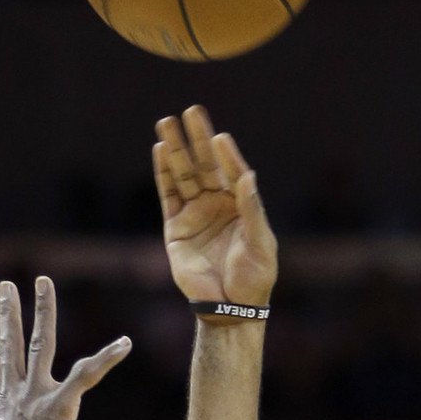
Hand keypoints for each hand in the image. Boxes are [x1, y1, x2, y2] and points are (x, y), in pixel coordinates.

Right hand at [0, 278, 129, 419]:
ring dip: (43, 310)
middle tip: (6, 286)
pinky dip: (108, 358)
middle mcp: (13, 393)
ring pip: (39, 342)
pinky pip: (87, 375)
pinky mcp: (61, 403)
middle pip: (9, 343)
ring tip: (43, 283)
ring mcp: (36, 394)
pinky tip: (125, 343)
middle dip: (8, 312)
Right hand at [153, 106, 277, 310]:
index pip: (231, 171)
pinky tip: (160, 150)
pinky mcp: (176, 227)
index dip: (225, 154)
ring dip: (176, 149)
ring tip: (166, 123)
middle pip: (205, 165)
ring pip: (184, 175)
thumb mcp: (260, 243)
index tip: (219, 136)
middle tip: (191, 111)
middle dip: (197, 139)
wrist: (230, 308)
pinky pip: (168, 194)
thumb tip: (247, 175)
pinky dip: (164, 173)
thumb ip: (251, 209)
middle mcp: (217, 204)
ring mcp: (195, 213)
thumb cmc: (254, 278)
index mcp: (241, 205)